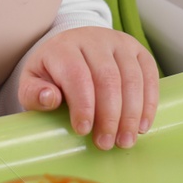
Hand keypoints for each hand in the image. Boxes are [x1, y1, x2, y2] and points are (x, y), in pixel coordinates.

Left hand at [16, 26, 158, 149]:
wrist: (73, 49)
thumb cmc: (52, 72)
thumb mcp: (33, 82)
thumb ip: (34, 93)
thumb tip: (49, 99)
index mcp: (63, 46)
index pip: (76, 74)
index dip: (82, 104)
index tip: (83, 130)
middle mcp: (93, 39)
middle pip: (107, 78)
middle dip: (109, 115)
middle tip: (106, 143)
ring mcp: (118, 43)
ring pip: (131, 78)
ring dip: (131, 114)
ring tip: (125, 140)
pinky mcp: (138, 50)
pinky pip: (149, 75)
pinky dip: (148, 103)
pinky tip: (142, 125)